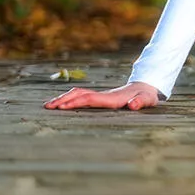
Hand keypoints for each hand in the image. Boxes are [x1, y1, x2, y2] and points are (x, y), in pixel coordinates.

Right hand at [44, 81, 160, 110]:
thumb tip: (133, 105)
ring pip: (79, 94)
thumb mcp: (147, 100)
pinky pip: (82, 97)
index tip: (62, 107)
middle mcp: (104, 95)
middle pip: (80, 95)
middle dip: (63, 100)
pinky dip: (70, 99)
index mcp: (112, 98)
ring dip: (64, 98)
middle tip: (47, 106)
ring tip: (49, 105)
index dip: (76, 102)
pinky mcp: (101, 98)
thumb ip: (140, 102)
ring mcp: (101, 95)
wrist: (147, 86)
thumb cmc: (147, 96)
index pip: (90, 99)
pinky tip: (62, 104)